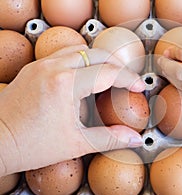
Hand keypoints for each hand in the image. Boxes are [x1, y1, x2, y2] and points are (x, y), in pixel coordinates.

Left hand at [0, 44, 145, 175]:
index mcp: (66, 84)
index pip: (108, 72)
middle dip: (116, 65)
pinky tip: (83, 76)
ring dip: (98, 59)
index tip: (138, 86)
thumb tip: (135, 138)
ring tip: (107, 76)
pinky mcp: (33, 68)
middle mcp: (53, 68)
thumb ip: (111, 138)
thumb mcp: (77, 143)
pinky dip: (79, 60)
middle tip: (126, 80)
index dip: (129, 79)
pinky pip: (63, 55)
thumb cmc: (30, 145)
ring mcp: (41, 65)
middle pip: (96, 54)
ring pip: (79, 50)